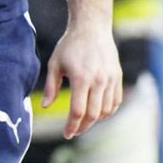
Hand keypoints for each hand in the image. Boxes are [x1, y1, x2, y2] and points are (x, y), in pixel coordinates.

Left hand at [43, 18, 122, 138]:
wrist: (91, 28)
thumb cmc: (69, 46)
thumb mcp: (54, 64)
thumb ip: (51, 87)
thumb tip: (45, 106)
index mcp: (81, 79)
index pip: (78, 111)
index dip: (72, 126)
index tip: (66, 134)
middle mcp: (99, 81)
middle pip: (93, 114)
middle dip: (83, 127)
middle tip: (73, 132)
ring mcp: (111, 79)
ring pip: (106, 110)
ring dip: (95, 120)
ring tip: (83, 122)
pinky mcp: (117, 77)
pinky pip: (116, 101)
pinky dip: (108, 111)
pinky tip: (97, 113)